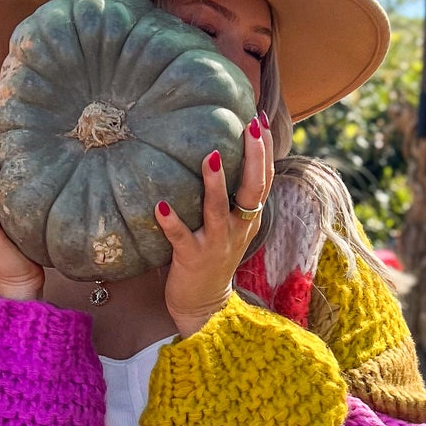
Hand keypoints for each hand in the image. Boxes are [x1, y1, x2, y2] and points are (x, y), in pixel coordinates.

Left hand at [158, 114, 272, 336]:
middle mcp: (237, 228)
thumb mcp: (228, 226)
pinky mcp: (192, 258)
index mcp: (248, 218)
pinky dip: (171, 221)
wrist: (204, 306)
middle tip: (251, 126)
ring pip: (219, 210)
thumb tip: (216, 154)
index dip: (265, 149)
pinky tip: (159, 205)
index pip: (264, 178)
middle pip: (253, 189)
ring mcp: (216, 243)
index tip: (261, 119)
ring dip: (215, 183)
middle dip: (255, 156)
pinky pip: (181, 238)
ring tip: (211, 156)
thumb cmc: (212, 257)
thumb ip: (229, 197)